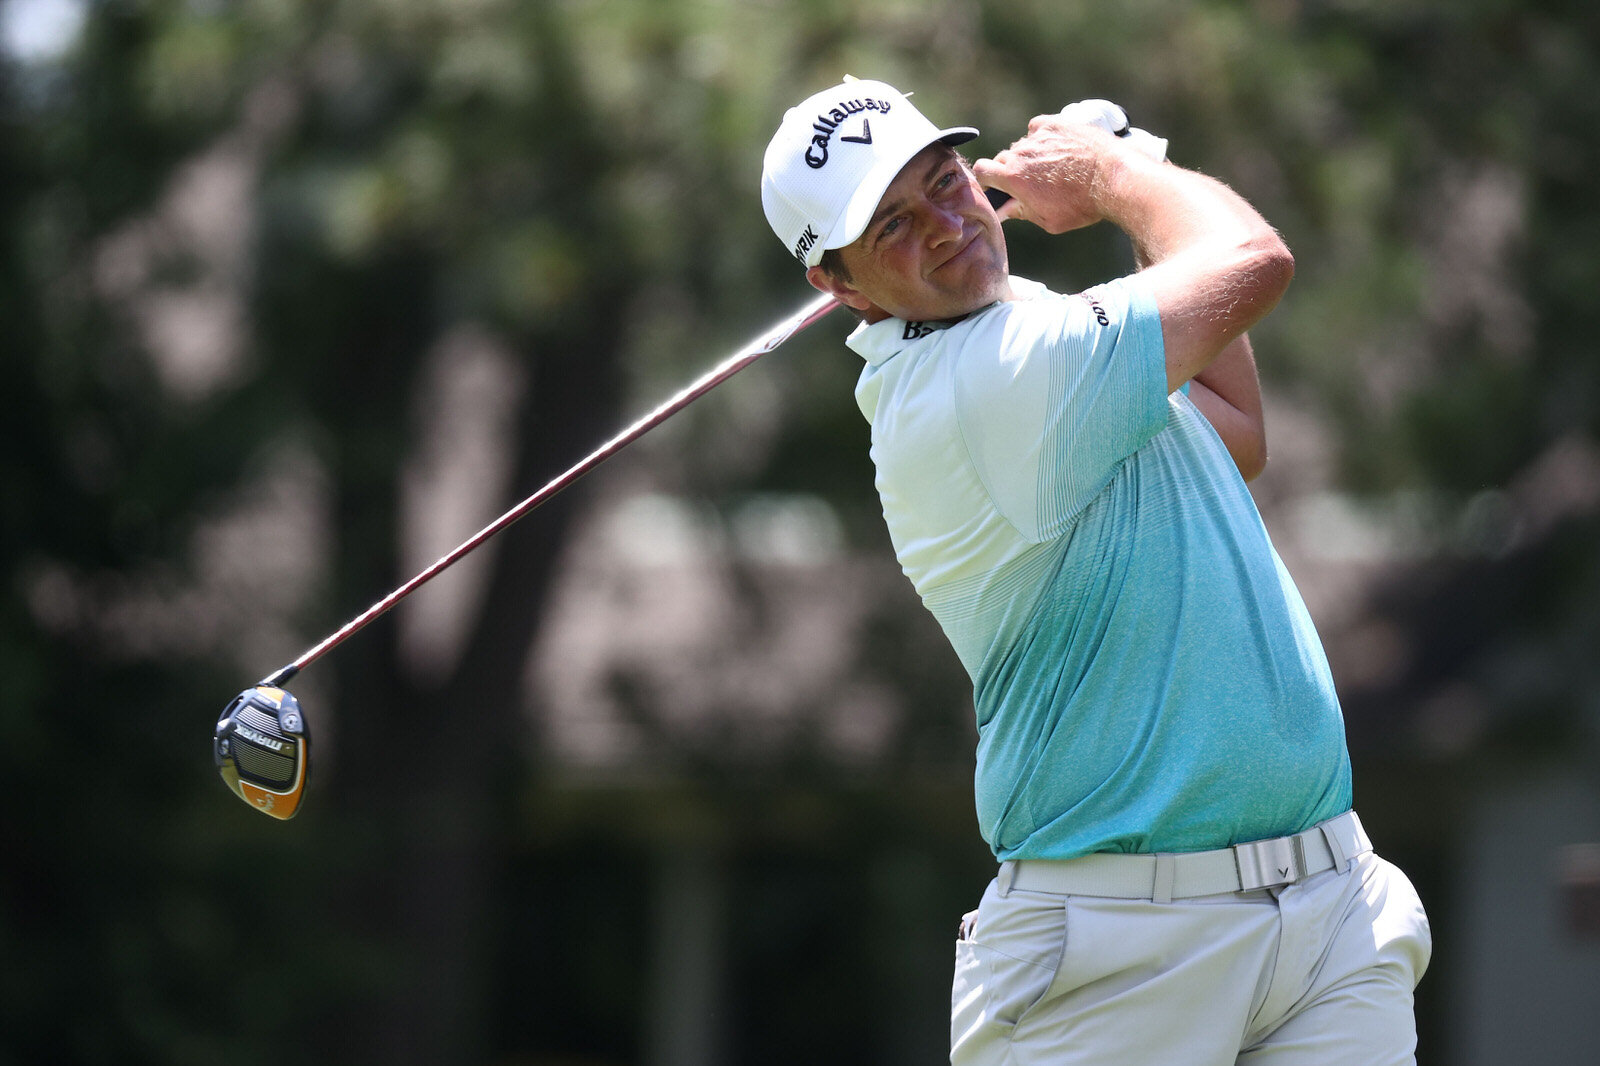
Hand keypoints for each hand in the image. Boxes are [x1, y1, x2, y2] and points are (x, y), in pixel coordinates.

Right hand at [974, 116, 1126, 233]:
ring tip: (1052, 166)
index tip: (998, 185)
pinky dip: (1042, 137)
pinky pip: (1038, 128)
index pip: (982, 170)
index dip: (987, 179)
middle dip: (1011, 170)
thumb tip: (1006, 209)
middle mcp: (1021, 153)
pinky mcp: (1055, 123)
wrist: (1113, 178)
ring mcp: (1038, 135)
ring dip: (1029, 155)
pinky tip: (1057, 148)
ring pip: (1022, 145)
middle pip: (1003, 158)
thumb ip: (1021, 212)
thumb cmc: (1082, 205)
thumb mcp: (1049, 220)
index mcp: (1013, 178)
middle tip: (1031, 182)